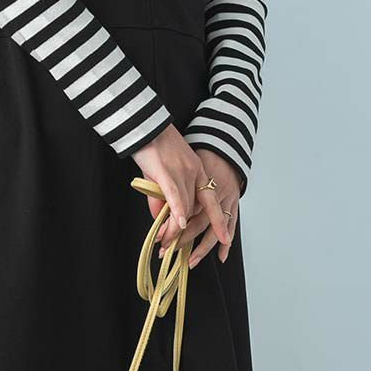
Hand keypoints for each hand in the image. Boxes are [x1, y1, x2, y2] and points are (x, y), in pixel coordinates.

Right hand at [131, 127, 235, 266]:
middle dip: (183, 232)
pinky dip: (178, 213)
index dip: (218, 221)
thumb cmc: (153, 144)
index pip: (211, 201)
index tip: (225, 239)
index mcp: (198, 170)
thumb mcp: (163, 171)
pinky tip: (178, 227)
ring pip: (183, 208)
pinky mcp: (167, 173)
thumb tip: (159, 216)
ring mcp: (183, 173)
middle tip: (172, 247)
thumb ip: (163, 194)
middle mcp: (194, 173)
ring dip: (174, 229)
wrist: (145, 123)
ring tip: (165, 243)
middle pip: (193, 209)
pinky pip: (175, 198)